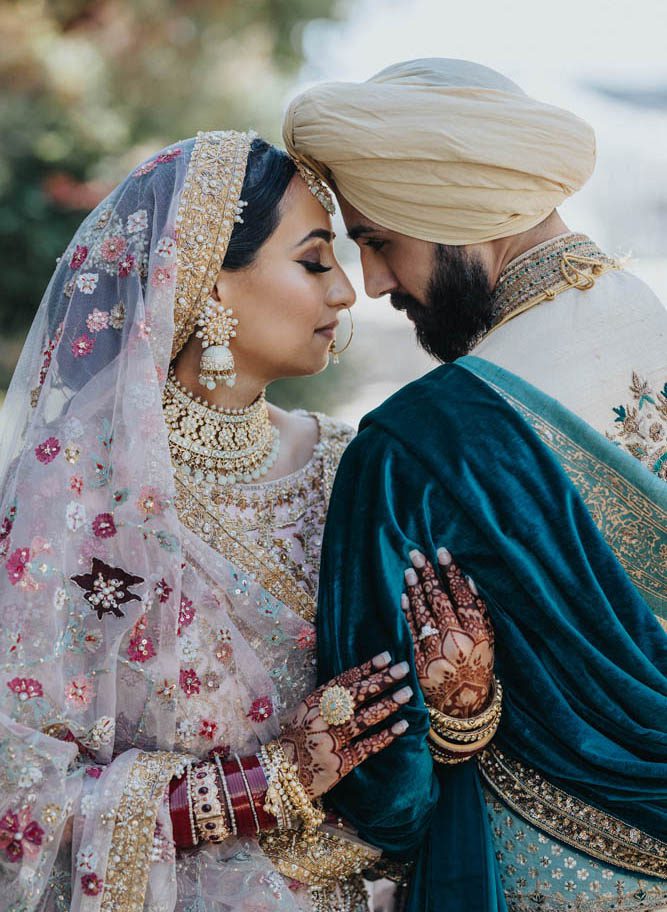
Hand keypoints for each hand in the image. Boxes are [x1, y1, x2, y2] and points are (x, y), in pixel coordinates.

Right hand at [279, 653, 410, 798]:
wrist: (280, 775)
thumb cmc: (296, 740)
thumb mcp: (305, 713)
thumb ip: (327, 700)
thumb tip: (360, 682)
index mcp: (313, 703)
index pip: (344, 681)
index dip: (366, 668)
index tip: (386, 657)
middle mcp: (322, 719)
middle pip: (356, 696)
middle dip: (381, 680)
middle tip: (403, 669)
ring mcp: (331, 741)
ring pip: (365, 719)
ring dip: (388, 704)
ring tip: (406, 693)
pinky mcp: (341, 763)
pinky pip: (368, 747)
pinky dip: (387, 736)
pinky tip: (402, 726)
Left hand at [401, 548, 493, 717]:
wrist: (465, 705)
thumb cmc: (479, 664)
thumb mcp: (488, 638)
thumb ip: (478, 609)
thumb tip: (466, 579)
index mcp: (477, 631)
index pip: (462, 594)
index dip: (451, 571)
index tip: (441, 552)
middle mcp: (456, 640)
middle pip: (439, 600)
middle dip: (427, 574)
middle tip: (416, 554)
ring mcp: (435, 652)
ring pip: (422, 613)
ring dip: (414, 589)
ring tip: (409, 570)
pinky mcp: (418, 663)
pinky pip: (410, 632)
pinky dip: (406, 613)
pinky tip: (402, 596)